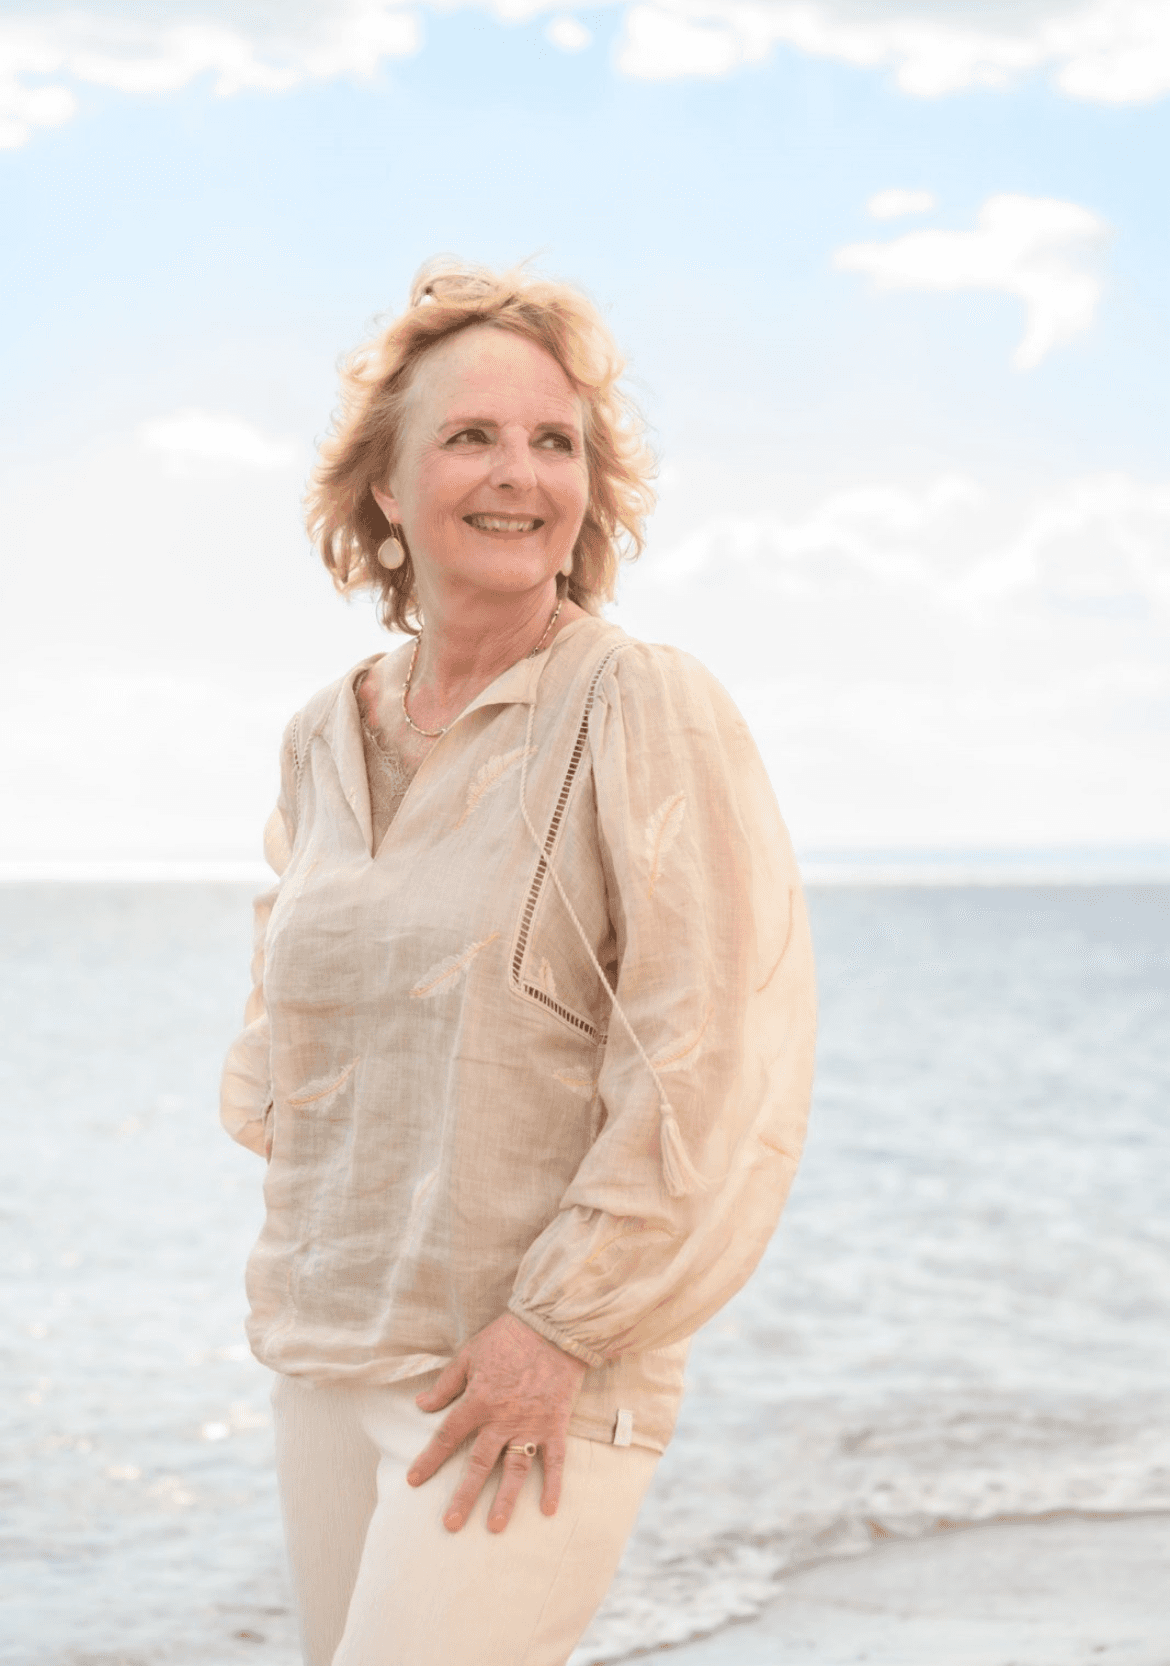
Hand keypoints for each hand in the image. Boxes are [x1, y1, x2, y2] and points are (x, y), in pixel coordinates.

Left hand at [406, 1312, 586, 1534]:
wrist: (553, 1327)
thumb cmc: (508, 1338)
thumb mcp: (469, 1354)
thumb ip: (446, 1384)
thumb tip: (421, 1404)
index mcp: (478, 1401)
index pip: (447, 1437)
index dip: (429, 1460)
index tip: (414, 1481)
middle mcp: (502, 1420)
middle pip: (479, 1464)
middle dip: (464, 1496)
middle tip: (451, 1524)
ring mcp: (531, 1425)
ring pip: (515, 1470)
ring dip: (505, 1500)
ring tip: (494, 1527)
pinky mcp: (555, 1425)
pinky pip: (555, 1461)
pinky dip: (554, 1486)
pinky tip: (549, 1510)